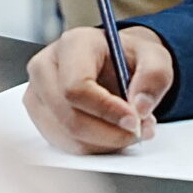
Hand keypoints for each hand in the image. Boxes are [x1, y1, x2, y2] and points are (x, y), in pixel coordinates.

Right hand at [23, 24, 174, 153]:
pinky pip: (65, 144)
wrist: (112, 62)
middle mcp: (46, 66)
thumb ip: (154, 76)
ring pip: (67, 136)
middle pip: (68, 117)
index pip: (76, 87)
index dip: (106, 110)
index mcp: (73, 44)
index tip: (134, 121)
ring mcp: (37, 92)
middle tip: (138, 132)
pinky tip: (111, 134)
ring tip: (129, 131)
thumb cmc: (128, 58)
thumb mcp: (154, 57)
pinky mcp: (39, 114)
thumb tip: (140, 107)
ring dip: (104, 143)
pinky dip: (93, 147)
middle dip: (109, 133)